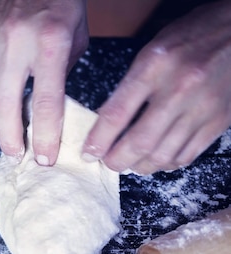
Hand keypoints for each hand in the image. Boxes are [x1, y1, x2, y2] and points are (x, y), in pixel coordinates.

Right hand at [0, 0, 87, 163]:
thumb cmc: (61, 2)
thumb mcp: (76, 36)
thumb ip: (62, 74)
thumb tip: (50, 110)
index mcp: (49, 43)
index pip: (46, 102)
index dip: (45, 136)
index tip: (45, 158)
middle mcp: (15, 44)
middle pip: (5, 107)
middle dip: (11, 139)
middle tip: (17, 156)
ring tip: (4, 136)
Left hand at [83, 1, 230, 173]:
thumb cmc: (192, 36)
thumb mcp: (151, 52)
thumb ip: (130, 86)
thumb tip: (105, 121)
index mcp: (154, 67)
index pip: (117, 114)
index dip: (98, 140)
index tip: (88, 153)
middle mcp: (179, 89)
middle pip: (140, 142)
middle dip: (117, 160)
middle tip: (108, 163)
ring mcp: (202, 107)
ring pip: (164, 154)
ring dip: (141, 166)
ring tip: (131, 163)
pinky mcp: (219, 121)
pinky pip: (188, 154)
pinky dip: (168, 163)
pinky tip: (158, 158)